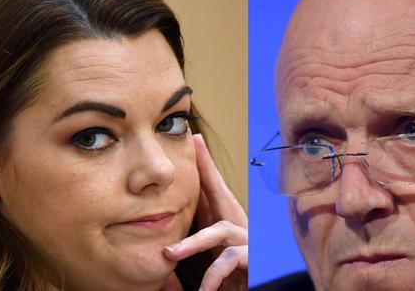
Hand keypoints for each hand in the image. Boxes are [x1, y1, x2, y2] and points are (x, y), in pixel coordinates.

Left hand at [164, 134, 246, 290]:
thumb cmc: (227, 280)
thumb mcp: (202, 264)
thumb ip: (187, 253)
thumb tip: (162, 253)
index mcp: (221, 224)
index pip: (210, 189)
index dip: (202, 164)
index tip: (194, 138)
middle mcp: (236, 226)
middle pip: (221, 191)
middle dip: (207, 168)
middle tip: (196, 145)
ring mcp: (246, 241)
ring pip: (219, 230)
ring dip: (192, 243)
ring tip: (169, 255)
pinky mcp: (252, 259)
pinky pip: (229, 260)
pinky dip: (211, 277)